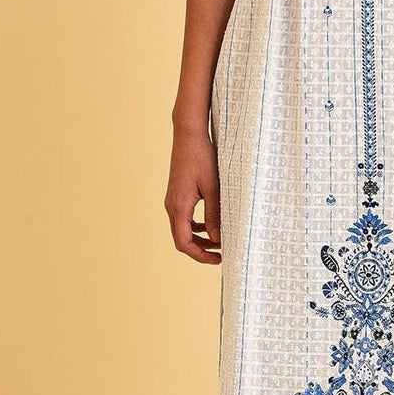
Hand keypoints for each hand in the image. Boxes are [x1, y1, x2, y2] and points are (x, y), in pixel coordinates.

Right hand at [164, 125, 221, 263]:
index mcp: (179, 206)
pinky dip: (196, 226)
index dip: (200, 255)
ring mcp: (173, 200)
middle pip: (182, 239)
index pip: (184, 243)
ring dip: (200, 238)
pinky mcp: (177, 194)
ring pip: (183, 229)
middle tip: (221, 254)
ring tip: (219, 241)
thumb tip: (218, 238)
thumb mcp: (213, 188)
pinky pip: (184, 218)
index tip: (218, 259)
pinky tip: (211, 225)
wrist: (189, 136)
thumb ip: (214, 214)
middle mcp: (172, 206)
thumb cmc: (202, 158)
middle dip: (201, 250)